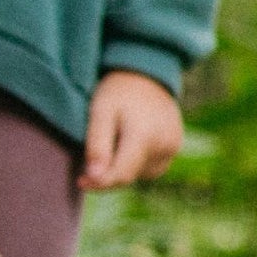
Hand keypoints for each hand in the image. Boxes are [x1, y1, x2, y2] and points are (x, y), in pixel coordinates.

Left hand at [81, 69, 185, 190]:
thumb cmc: (118, 90)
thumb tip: (95, 178)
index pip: (121, 175)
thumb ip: (97, 145)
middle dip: (109, 175)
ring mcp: (173, 146)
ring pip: (141, 174)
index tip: (80, 181)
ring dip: (124, 169)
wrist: (147, 72)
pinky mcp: (176, 146)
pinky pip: (153, 167)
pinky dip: (137, 163)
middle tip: (91, 161)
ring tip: (114, 144)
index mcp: (144, 136)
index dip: (99, 184)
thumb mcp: (100, 111)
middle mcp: (164, 144)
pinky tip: (129, 144)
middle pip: (131, 176)